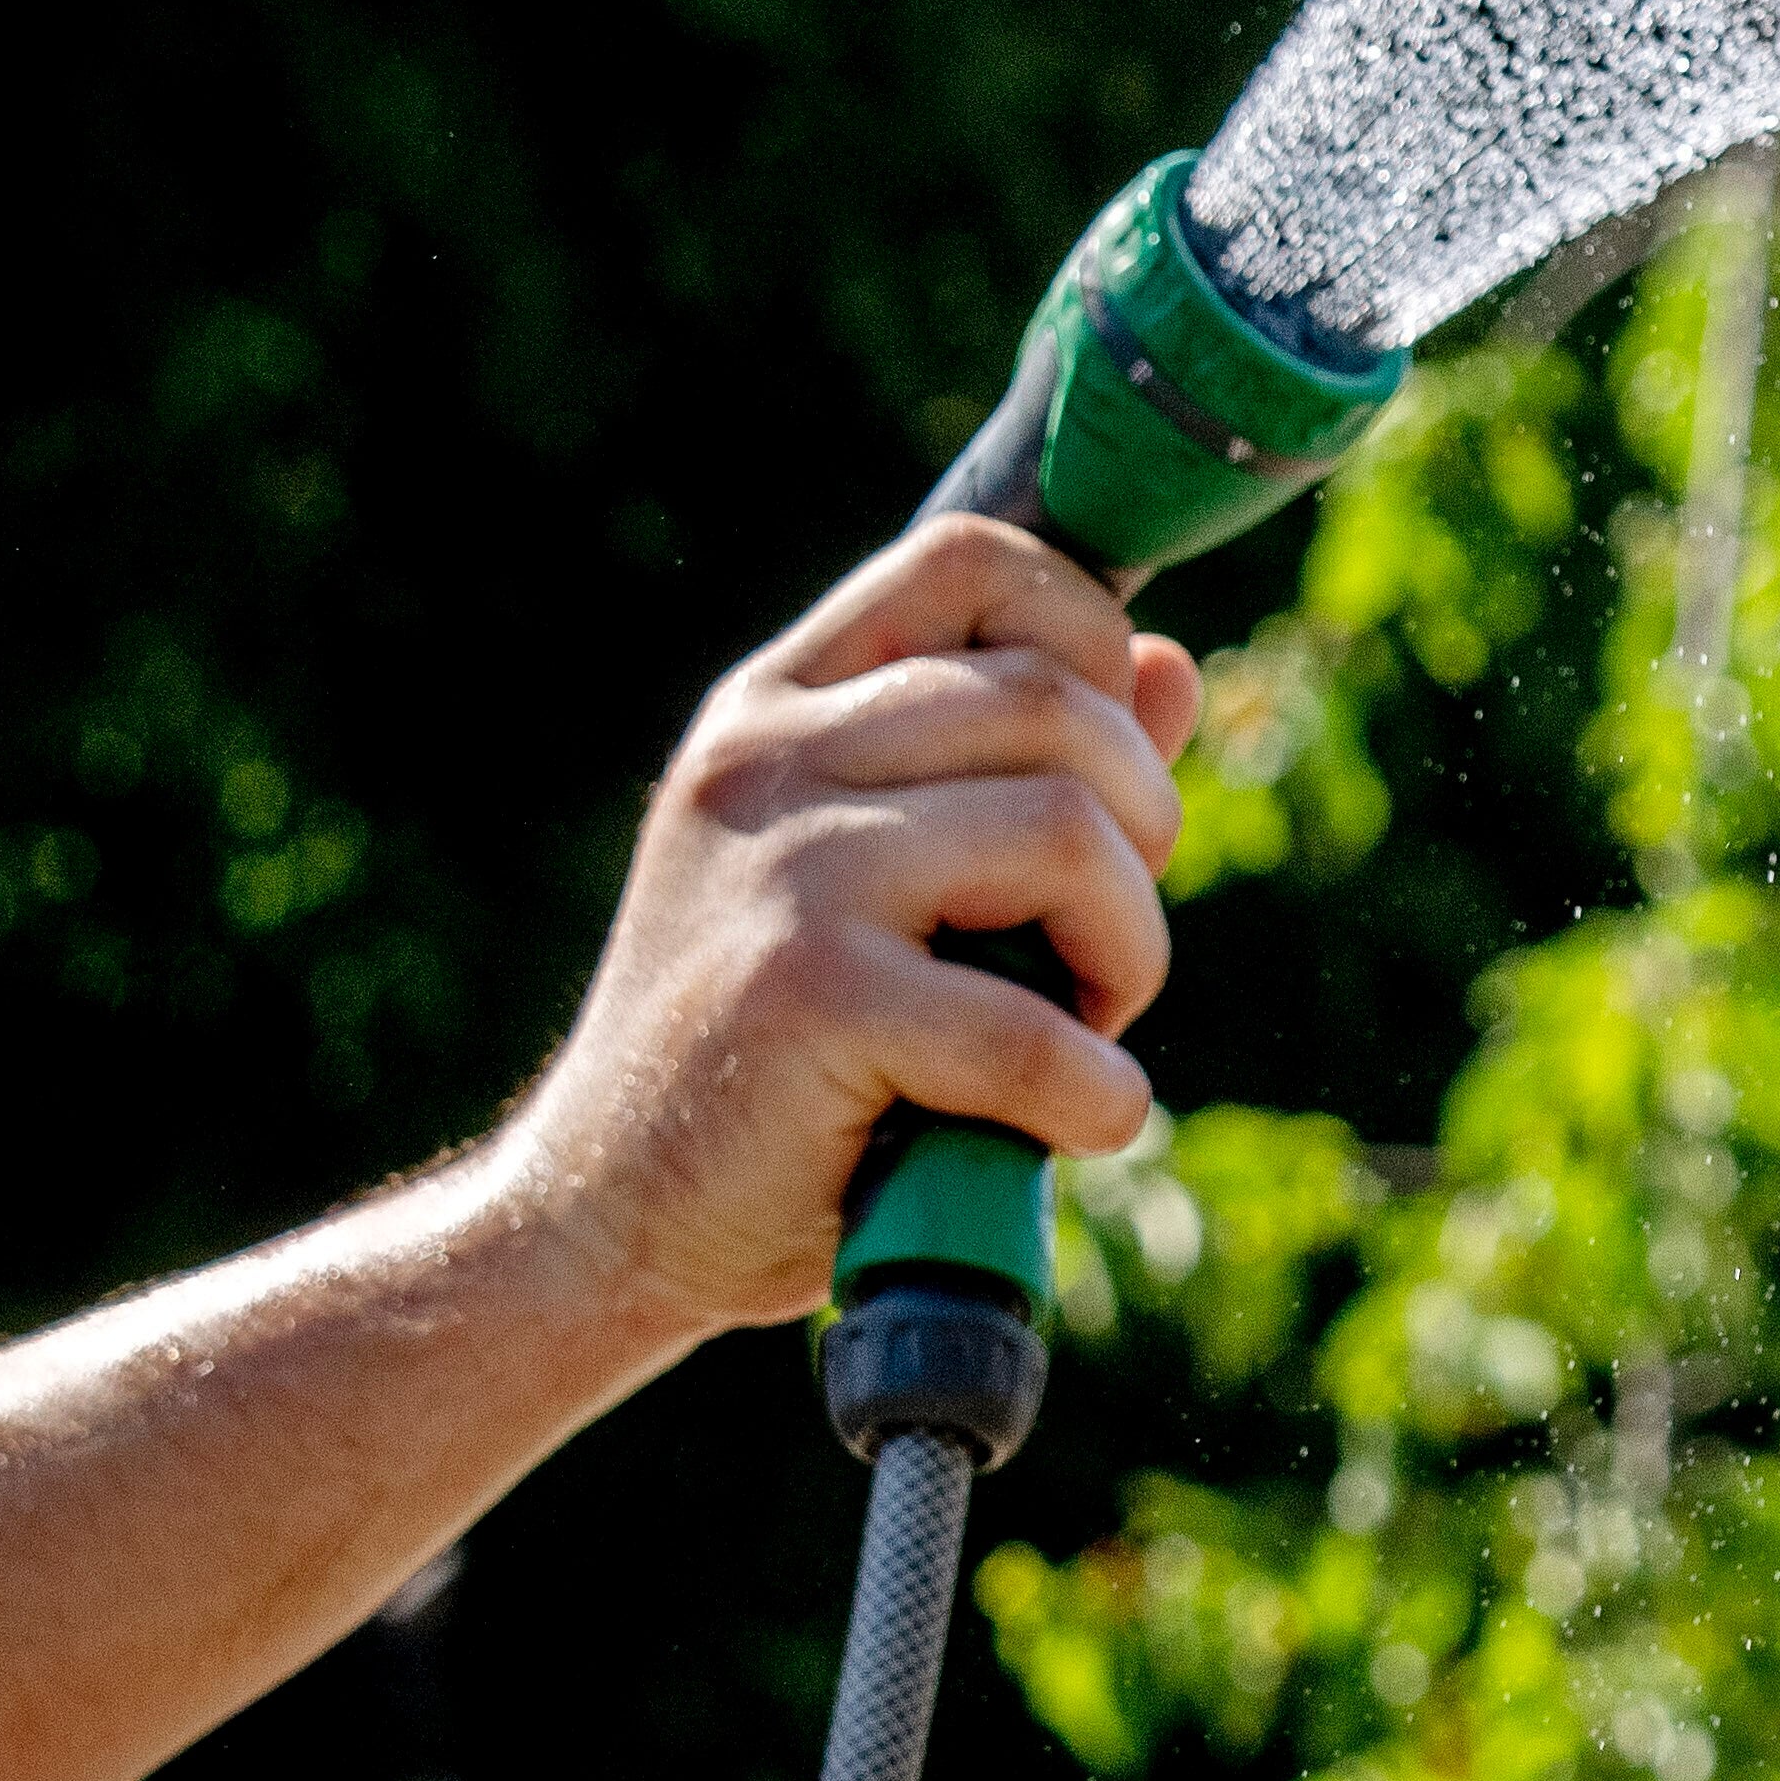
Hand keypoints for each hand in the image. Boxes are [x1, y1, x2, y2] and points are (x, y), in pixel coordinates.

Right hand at [489, 515, 1207, 1336]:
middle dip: (1140, 835)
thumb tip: (1173, 661)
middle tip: (1097, 955)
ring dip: (1129, 954)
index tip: (1102, 777)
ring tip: (1076, 1032)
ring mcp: (781, 870)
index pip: (973, 564)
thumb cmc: (782, 1056)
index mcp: (780, 708)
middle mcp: (768, 759)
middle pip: (1057, 703)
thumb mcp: (895, 885)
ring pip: (1067, 831)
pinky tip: (1070, 1123)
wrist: (606, 1216)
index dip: (1090, 645)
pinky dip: (1096, 1092)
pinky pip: (1033, 1025)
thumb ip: (1027, 774)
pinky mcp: (805, 998)